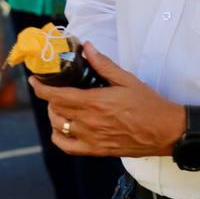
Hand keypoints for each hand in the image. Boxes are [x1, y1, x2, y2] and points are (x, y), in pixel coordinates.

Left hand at [30, 43, 182, 156]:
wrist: (165, 131)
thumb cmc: (149, 105)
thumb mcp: (127, 79)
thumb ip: (103, 64)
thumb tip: (87, 47)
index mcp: (94, 102)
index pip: (56, 96)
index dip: (40, 88)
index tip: (34, 80)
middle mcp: (89, 122)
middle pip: (55, 110)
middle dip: (49, 98)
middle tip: (53, 89)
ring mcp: (91, 139)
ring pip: (58, 127)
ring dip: (54, 115)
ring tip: (59, 106)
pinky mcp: (96, 150)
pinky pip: (67, 147)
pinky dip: (59, 137)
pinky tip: (63, 128)